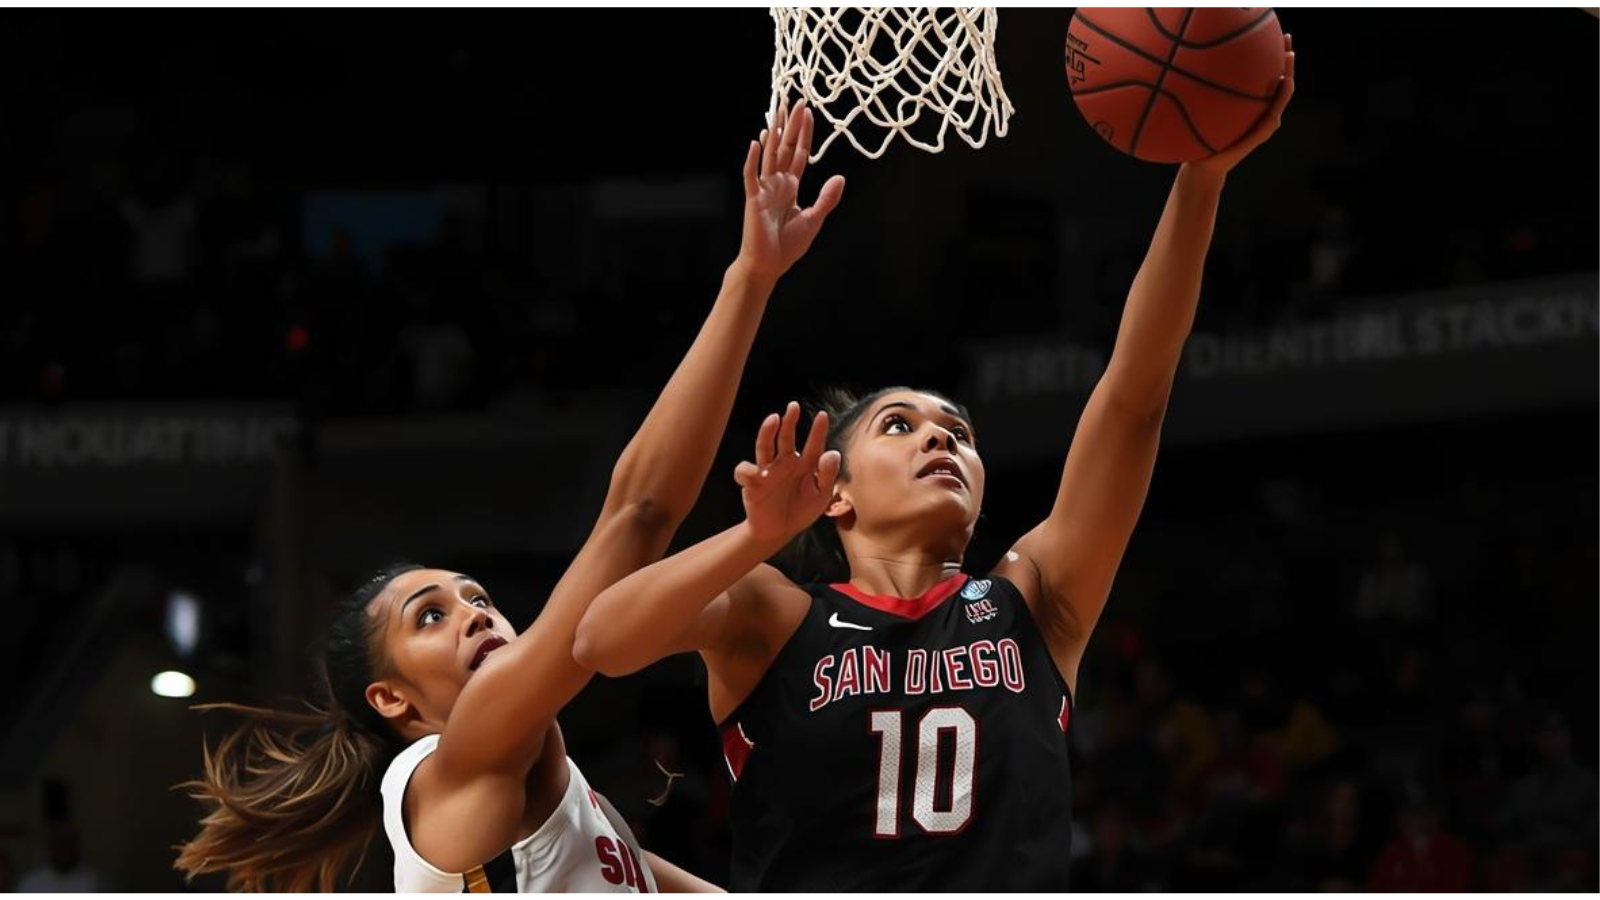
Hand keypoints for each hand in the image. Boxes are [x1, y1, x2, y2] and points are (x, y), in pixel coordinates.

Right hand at [733, 402, 841, 543]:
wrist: (779, 531)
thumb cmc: (801, 510)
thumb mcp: (821, 496)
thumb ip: (827, 475)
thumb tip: (832, 452)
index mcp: (804, 465)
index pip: (813, 445)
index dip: (817, 430)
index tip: (822, 415)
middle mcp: (785, 463)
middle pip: (785, 437)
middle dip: (789, 421)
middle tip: (793, 407)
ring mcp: (767, 471)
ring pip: (764, 446)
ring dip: (767, 432)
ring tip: (773, 419)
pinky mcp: (751, 483)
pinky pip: (745, 472)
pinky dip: (748, 471)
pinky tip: (757, 473)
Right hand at [737, 100, 845, 280]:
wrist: (768, 266)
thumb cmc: (787, 246)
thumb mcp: (814, 219)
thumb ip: (826, 198)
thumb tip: (840, 177)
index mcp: (790, 186)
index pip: (799, 154)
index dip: (804, 134)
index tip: (808, 113)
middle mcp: (776, 183)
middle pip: (785, 147)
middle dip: (790, 124)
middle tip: (796, 100)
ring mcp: (763, 189)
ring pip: (769, 154)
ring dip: (773, 132)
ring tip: (777, 110)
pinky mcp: (753, 199)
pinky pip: (751, 176)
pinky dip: (752, 160)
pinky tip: (755, 142)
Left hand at [1187, 33, 1294, 179]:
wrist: (1204, 165)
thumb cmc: (1202, 138)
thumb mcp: (1204, 114)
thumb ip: (1206, 95)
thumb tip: (1191, 67)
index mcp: (1251, 106)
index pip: (1266, 79)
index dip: (1271, 59)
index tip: (1273, 39)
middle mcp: (1261, 112)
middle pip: (1279, 82)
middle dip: (1284, 60)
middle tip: (1287, 39)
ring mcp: (1264, 122)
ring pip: (1283, 95)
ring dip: (1288, 75)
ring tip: (1289, 56)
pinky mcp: (1262, 133)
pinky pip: (1275, 111)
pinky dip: (1281, 96)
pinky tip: (1283, 82)